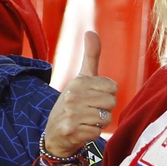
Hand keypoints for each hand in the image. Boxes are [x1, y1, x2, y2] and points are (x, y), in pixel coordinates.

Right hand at [43, 31, 117, 160]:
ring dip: (99, 122)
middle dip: (103, 109)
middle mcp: (73, 96)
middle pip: (111, 102)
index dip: (106, 94)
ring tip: (85, 120)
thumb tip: (91, 32)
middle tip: (89, 110)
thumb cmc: (73, 103)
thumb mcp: (81, 79)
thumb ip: (91, 56)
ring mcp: (72, 114)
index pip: (113, 87)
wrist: (54, 133)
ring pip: (106, 118)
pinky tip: (81, 130)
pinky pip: (98, 132)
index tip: (93, 97)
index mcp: (78, 81)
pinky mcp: (72, 131)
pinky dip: (92, 133)